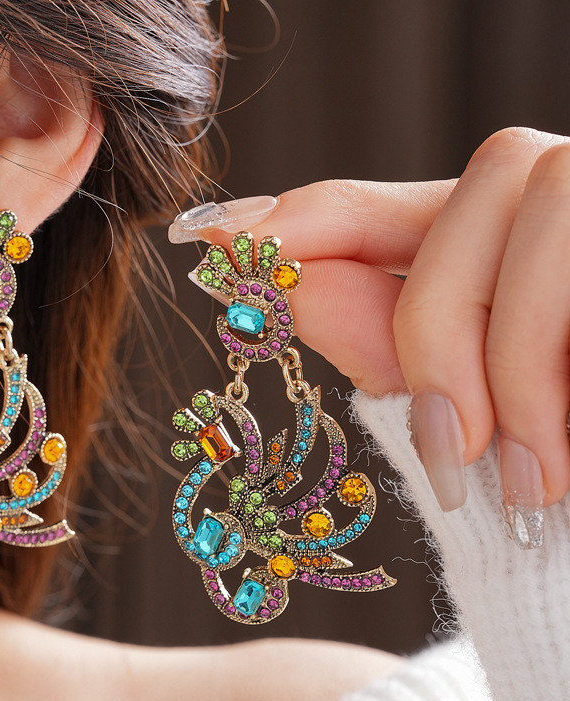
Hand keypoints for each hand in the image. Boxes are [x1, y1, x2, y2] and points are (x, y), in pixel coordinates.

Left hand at [169, 127, 569, 546]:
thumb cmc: (548, 460)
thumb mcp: (454, 393)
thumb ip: (374, 329)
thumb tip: (267, 280)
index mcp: (495, 239)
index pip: (377, 199)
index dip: (303, 213)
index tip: (213, 238)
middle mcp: (566, 201)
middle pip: (488, 180)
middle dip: (447, 320)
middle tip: (449, 444)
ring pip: (549, 210)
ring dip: (517, 360)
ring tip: (530, 473)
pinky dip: (559, 374)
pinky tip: (564, 460)